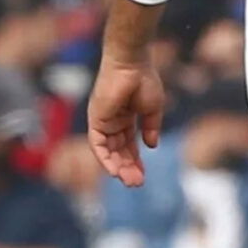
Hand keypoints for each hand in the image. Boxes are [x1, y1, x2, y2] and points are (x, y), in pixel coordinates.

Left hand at [87, 56, 165, 186]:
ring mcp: (103, 121)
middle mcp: (112, 121)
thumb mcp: (152, 109)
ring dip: (118, 167)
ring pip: (108, 151)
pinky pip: (97, 144)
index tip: (143, 176)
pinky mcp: (95, 119)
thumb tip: (151, 146)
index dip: (135, 161)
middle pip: (118, 151)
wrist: (132, 63)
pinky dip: (104, 158)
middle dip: (128, 168)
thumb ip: (151, 128)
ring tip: (130, 181)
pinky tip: (114, 171)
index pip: (128, 145)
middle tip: (137, 184)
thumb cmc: (144, 80)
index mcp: (125, 118)